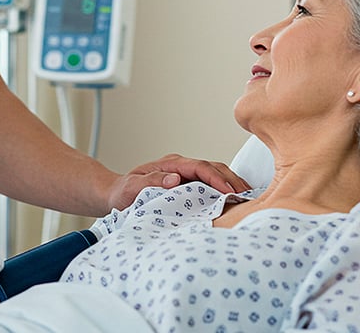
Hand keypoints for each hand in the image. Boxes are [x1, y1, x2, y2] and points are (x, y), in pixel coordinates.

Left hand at [106, 153, 249, 210]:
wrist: (115, 194)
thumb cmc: (122, 192)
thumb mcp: (132, 187)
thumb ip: (152, 181)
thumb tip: (175, 178)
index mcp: (169, 164)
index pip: (199, 167)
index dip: (216, 178)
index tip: (229, 191)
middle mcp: (179, 166)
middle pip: (212, 166)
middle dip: (231, 179)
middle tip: (248, 195)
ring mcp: (184, 174)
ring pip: (214, 173)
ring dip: (231, 183)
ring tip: (248, 197)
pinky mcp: (186, 184)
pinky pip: (209, 183)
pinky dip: (224, 189)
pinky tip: (235, 200)